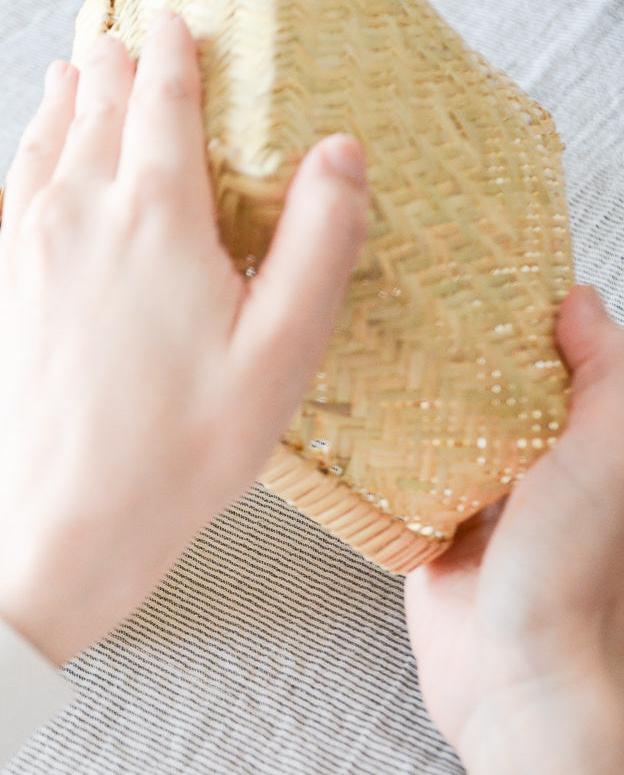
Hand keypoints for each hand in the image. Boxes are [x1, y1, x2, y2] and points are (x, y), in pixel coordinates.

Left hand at [0, 11, 369, 664]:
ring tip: (69, 73)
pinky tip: (32, 167)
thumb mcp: (280, 355)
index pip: (163, 105)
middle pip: (95, 114)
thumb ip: (316, 242)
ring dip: (61, 103)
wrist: (54, 525)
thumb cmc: (176, 453)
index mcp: (155, 217)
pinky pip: (11, 198)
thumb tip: (339, 153)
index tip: (173, 25)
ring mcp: (25, 252)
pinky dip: (28, 160)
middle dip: (113, 68)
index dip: (173, 57)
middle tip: (121, 38)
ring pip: (42, 148)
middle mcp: (79, 215)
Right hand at [404, 285, 623, 772]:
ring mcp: (480, 499)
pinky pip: (397, 477)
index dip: (519, 313)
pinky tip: (353, 419)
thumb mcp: (608, 457)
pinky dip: (377, 452)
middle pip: (487, 386)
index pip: (552, 358)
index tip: (474, 271)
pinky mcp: (430, 530)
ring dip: (408, 396)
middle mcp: (535, 465)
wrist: (517, 680)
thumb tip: (579, 303)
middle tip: (404, 301)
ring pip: (436, 426)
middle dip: (450, 348)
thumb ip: (606, 377)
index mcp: (585, 442)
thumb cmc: (575, 579)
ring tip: (368, 347)